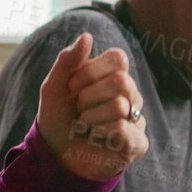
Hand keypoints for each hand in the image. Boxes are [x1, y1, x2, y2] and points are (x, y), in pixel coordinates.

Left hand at [37, 33, 148, 181]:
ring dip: (90, 118)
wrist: (56, 155)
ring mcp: (136, 118)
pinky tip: (97, 139)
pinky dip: (100, 134)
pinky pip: (123, 130)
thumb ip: (67, 61)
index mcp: (113, 76)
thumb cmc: (58, 118)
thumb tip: (87, 36)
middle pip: (121, 81)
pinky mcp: (138, 142)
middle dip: (88, 96)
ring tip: (85, 127)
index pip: (118, 58)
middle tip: (79, 110)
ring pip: (120, 106)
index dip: (91, 71)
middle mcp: (130, 94)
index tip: (72, 86)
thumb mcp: (53, 88)